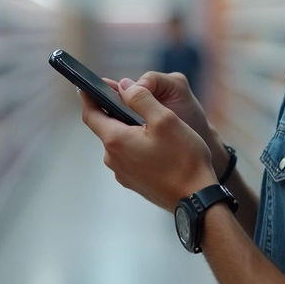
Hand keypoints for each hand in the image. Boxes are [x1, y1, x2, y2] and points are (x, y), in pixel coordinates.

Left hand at [81, 78, 216, 211]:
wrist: (196, 199)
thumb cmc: (183, 159)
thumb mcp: (165, 119)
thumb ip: (141, 98)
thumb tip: (124, 85)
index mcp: (116, 141)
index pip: (90, 114)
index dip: (88, 97)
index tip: (88, 84)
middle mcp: (113, 159)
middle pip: (105, 127)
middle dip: (114, 110)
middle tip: (131, 97)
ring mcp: (123, 173)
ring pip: (119, 142)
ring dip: (128, 128)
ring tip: (149, 121)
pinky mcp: (134, 181)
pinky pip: (128, 156)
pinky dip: (135, 144)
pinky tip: (156, 143)